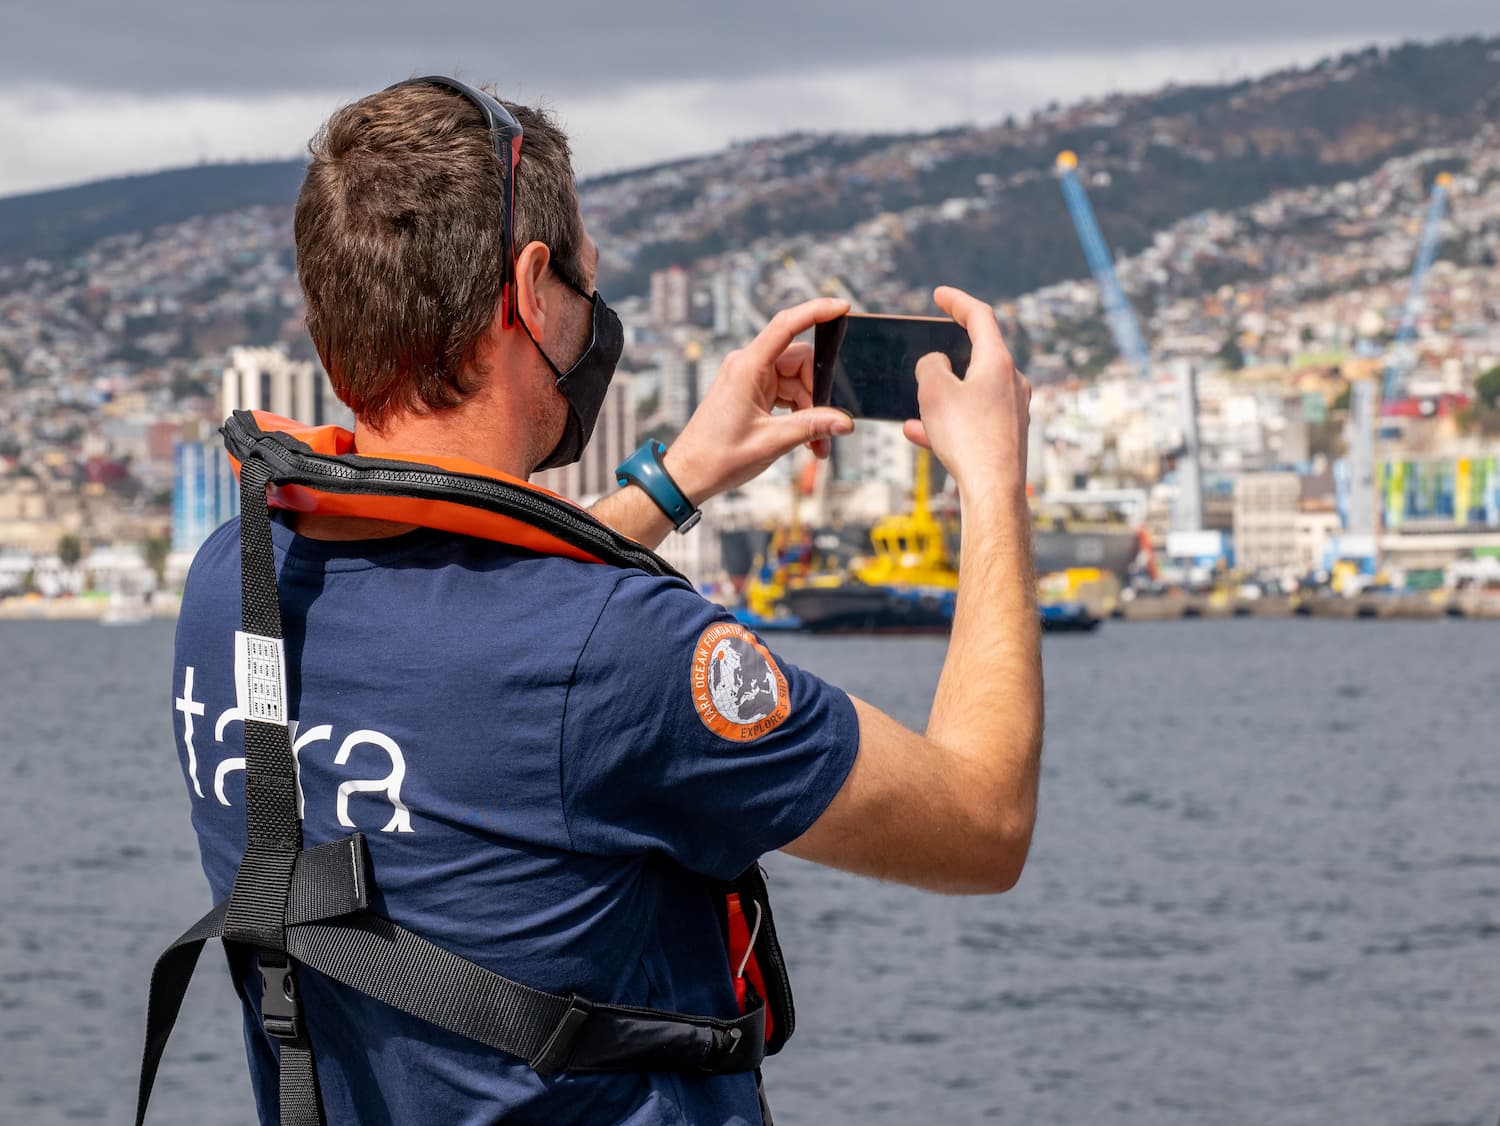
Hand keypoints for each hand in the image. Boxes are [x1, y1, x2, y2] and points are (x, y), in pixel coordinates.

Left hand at [664, 298, 855, 502]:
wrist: (689, 474)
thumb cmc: (717, 457)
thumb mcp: (772, 442)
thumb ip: (812, 427)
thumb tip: (845, 421)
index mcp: (747, 367)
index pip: (786, 325)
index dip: (816, 311)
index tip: (842, 307)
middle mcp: (748, 366)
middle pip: (800, 362)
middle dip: (818, 394)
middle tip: (827, 428)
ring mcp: (750, 379)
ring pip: (796, 382)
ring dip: (811, 411)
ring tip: (816, 444)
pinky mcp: (752, 393)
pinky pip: (786, 394)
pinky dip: (799, 415)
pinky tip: (806, 441)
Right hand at [902, 286, 1029, 501]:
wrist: (993, 491)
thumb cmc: (967, 438)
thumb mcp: (934, 391)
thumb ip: (930, 365)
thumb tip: (936, 364)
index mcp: (998, 362)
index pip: (980, 317)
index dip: (957, 302)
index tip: (940, 295)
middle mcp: (1012, 382)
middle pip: (979, 355)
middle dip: (948, 354)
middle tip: (929, 349)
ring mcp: (1013, 410)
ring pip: (971, 392)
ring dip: (942, 395)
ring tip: (914, 406)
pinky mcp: (1007, 435)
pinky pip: (972, 420)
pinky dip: (948, 421)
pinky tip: (919, 434)